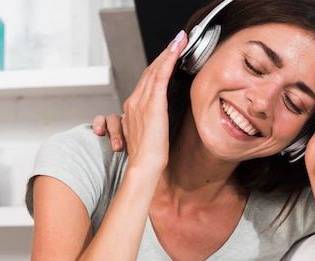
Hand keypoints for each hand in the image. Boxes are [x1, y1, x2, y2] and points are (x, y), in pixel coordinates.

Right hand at [93, 30, 187, 168]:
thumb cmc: (149, 157)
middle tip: (178, 40)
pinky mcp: (152, 104)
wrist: (144, 167)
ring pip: (155, 70)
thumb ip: (154, 121)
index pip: (148, 81)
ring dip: (168, 52)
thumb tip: (163, 117)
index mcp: (134, 108)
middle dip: (164, 54)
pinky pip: (160, 76)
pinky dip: (168, 60)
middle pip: (151, 71)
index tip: (170, 54)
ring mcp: (142, 102)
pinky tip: (176, 50)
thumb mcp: (151, 134)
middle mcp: (135, 101)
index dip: (159, 66)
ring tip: (180, 40)